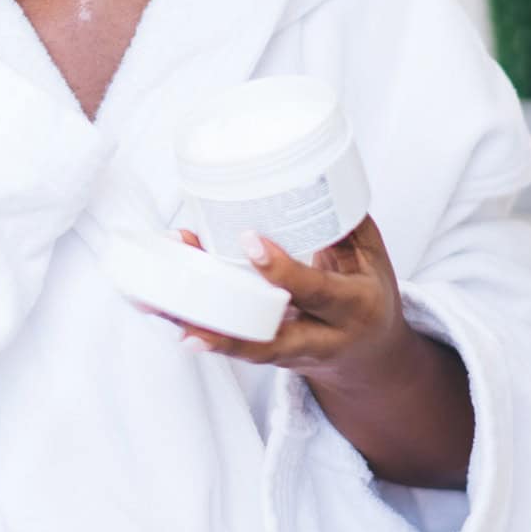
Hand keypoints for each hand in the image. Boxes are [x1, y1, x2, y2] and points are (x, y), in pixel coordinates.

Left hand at [154, 215, 413, 384]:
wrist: (371, 357)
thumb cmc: (366, 293)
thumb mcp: (371, 257)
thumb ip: (344, 221)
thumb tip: (312, 174)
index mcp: (354, 307)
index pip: (317, 291)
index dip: (283, 270)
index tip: (249, 241)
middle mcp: (324, 339)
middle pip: (274, 341)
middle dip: (230, 329)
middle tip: (189, 305)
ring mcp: (294, 355)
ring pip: (246, 350)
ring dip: (201, 332)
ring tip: (159, 310)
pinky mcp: (270, 357)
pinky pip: (235, 345)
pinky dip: (201, 329)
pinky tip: (167, 315)